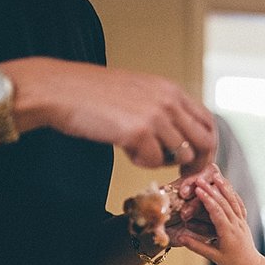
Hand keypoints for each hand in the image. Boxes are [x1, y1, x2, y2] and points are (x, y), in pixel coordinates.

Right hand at [14, 58, 216, 173]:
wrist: (57, 90)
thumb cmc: (90, 93)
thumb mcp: (137, 91)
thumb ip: (162, 109)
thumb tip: (180, 139)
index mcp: (171, 89)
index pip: (208, 122)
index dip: (205, 147)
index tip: (195, 162)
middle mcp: (169, 101)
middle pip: (205, 142)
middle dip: (196, 164)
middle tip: (180, 175)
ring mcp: (156, 116)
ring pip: (181, 155)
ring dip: (161, 160)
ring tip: (136, 149)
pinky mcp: (139, 132)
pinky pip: (155, 162)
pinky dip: (141, 162)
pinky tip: (123, 147)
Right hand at [171, 171, 259, 264]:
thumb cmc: (231, 263)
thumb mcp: (213, 256)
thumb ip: (196, 246)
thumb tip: (179, 237)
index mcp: (229, 233)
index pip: (217, 212)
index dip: (207, 200)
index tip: (198, 189)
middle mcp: (237, 224)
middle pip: (224, 203)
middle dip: (212, 190)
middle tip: (200, 179)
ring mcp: (241, 221)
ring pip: (233, 201)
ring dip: (224, 188)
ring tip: (215, 176)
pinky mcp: (243, 220)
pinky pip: (238, 204)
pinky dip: (231, 194)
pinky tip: (226, 186)